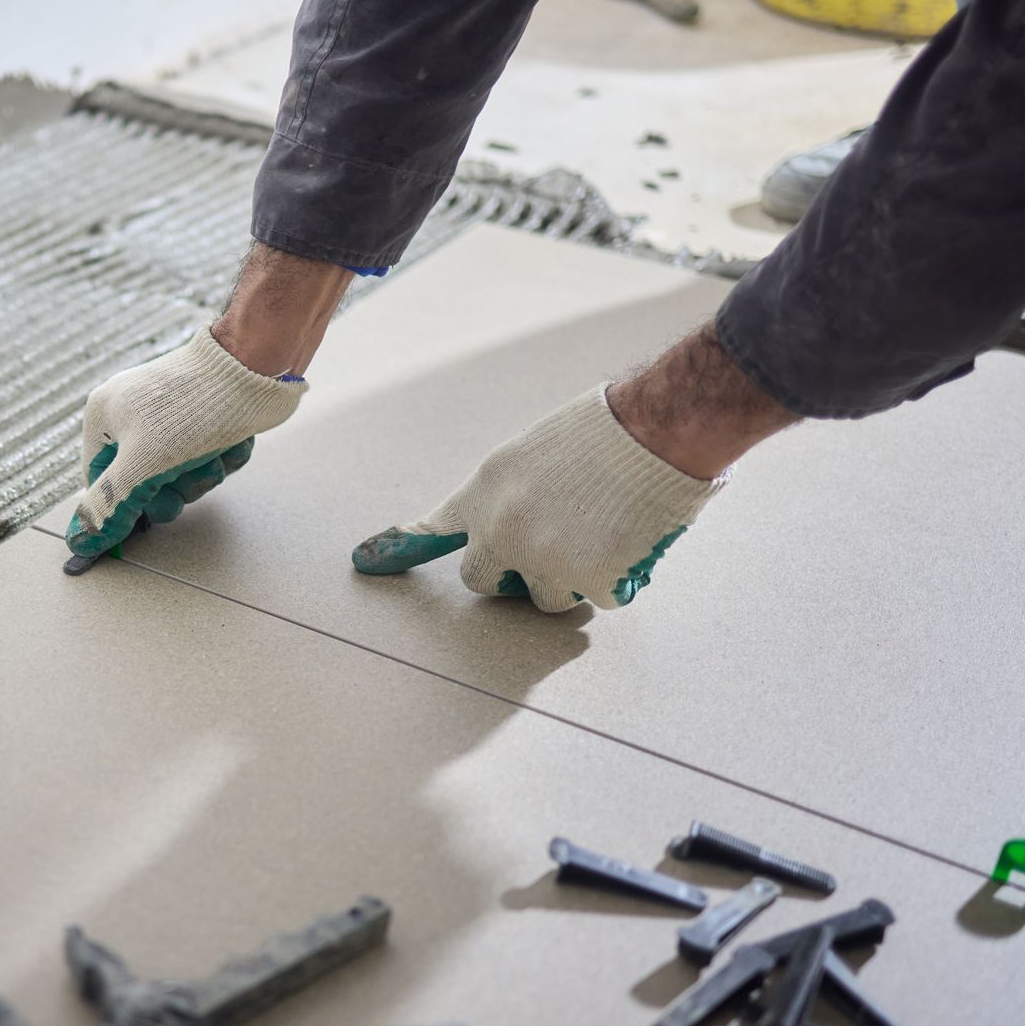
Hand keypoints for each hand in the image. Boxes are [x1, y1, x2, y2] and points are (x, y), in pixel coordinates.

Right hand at [67, 329, 304, 557]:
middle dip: (174, 489)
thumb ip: (110, 506)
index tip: (144, 521)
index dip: (122, 509)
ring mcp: (168, 416)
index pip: (99, 484)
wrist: (256, 362)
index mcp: (103, 418)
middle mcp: (131, 415)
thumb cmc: (194, 409)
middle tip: (186, 477)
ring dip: (203, 475)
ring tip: (215, 451)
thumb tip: (80, 541)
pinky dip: (222, 458)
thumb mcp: (142, 464)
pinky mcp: (202, 419)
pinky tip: (232, 440)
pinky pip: (205, 459)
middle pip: (142, 486)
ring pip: (179, 477)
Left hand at [350, 386, 722, 610]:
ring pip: (545, 598)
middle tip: (550, 554)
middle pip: (482, 580)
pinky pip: (599, 598)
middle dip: (511, 576)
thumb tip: (517, 522)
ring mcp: (543, 559)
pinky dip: (618, 579)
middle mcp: (502, 529)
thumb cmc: (607, 427)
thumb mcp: (535, 449)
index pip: (435, 528)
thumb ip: (513, 492)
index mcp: (486, 490)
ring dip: (572, 580)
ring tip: (604, 537)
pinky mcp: (588, 580)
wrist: (658, 427)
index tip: (366, 562)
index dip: (402, 549)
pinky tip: (634, 540)